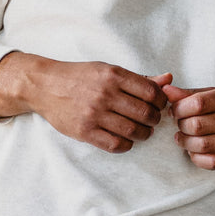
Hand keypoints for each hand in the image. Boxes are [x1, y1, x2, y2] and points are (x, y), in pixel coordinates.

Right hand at [0, 53, 170, 153]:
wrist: (45, 86)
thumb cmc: (81, 77)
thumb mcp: (109, 70)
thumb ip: (139, 78)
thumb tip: (169, 79)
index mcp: (114, 75)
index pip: (152, 93)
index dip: (161, 102)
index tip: (158, 105)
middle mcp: (105, 93)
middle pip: (145, 113)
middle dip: (154, 120)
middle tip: (151, 120)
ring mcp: (94, 114)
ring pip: (134, 131)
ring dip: (144, 134)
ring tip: (141, 131)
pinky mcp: (85, 131)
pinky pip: (116, 145)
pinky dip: (127, 145)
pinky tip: (125, 139)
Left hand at [164, 84, 214, 168]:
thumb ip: (191, 94)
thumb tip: (166, 91)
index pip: (198, 103)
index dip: (179, 108)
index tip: (175, 110)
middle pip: (197, 125)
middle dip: (181, 125)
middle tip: (180, 124)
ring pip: (201, 145)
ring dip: (185, 142)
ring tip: (183, 137)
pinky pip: (211, 162)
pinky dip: (196, 157)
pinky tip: (194, 150)